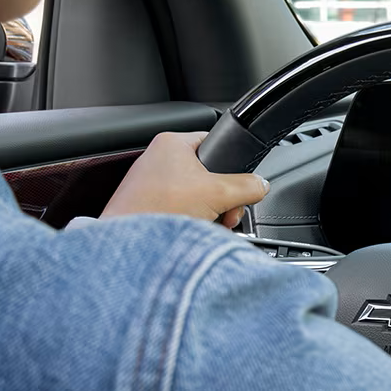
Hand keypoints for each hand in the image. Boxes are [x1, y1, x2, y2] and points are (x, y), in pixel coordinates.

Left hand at [101, 132, 268, 227]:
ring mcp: (151, 183)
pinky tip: (195, 232)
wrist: (129, 247)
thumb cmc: (158, 211)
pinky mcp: (148, 205)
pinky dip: (193, 221)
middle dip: (224, 199)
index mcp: (172, 143)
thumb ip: (247, 186)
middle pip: (209, 174)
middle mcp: (158, 158)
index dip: (232, 166)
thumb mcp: (219, 193)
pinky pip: (181, 208)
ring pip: (197, 194)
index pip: (216, 144)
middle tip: (227, 214)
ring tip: (210, 225)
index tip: (238, 187)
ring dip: (211, 212)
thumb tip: (261, 185)